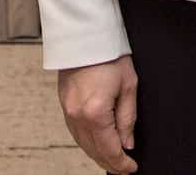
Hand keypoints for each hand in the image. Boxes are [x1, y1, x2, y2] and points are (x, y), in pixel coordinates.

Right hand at [56, 55, 136, 173]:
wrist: (85, 35)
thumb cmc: (109, 55)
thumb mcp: (129, 86)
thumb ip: (127, 118)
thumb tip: (127, 142)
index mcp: (95, 112)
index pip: (109, 149)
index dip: (121, 163)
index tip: (131, 169)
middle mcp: (77, 115)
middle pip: (94, 150)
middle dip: (110, 163)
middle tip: (123, 170)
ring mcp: (67, 111)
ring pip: (82, 144)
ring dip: (97, 155)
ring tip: (112, 161)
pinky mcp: (64, 104)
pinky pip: (75, 132)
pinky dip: (87, 142)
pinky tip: (96, 144)